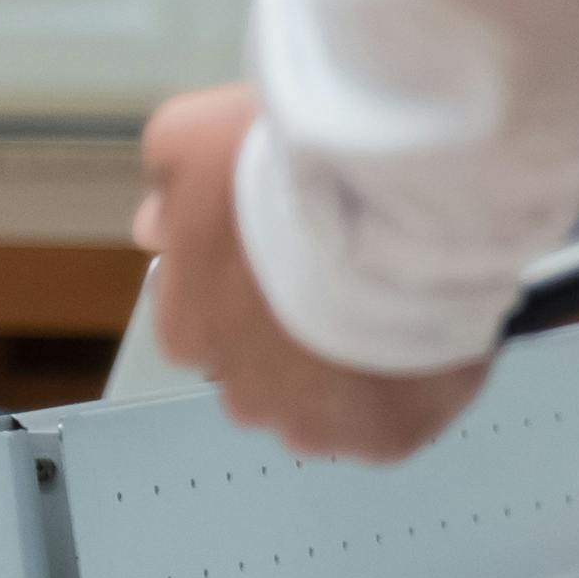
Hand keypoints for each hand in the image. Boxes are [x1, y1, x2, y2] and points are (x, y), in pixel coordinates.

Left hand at [133, 85, 493, 461]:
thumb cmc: (287, 168)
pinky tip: (420, 333)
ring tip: (387, 300)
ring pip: (326, 400)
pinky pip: (389, 419)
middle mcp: (244, 395)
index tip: (284, 242)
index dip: (243, 279)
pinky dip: (405, 386)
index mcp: (188, 331)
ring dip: (348, 363)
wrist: (399, 197)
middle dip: (293, 327)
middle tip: (340, 266)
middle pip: (263, 366)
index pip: (200, 317)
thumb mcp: (191, 139)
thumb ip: (168, 187)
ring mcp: (319, 424)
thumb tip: (158, 227)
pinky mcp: (388, 438)